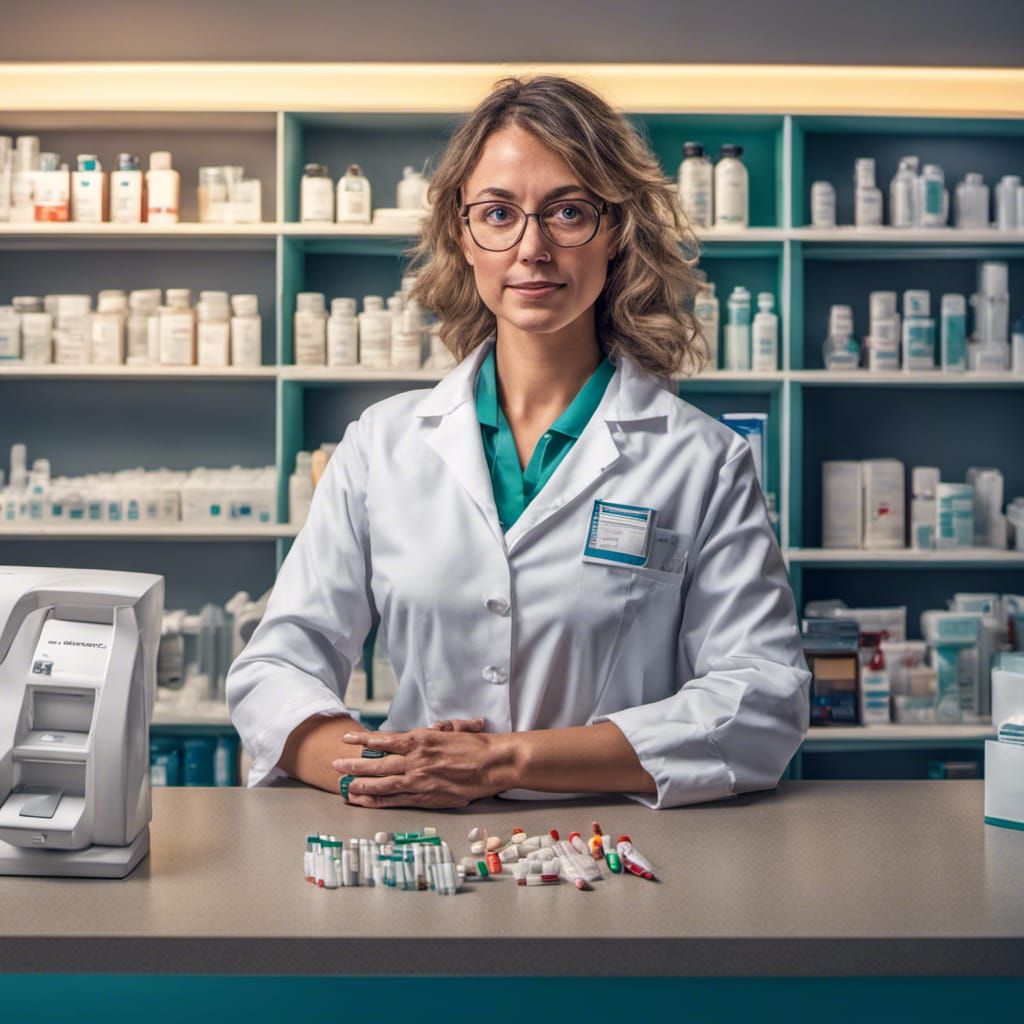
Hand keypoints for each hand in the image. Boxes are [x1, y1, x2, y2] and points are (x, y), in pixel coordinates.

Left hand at [331, 719, 517, 808]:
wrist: (493, 763)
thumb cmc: (476, 745)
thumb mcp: (454, 729)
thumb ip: (438, 729)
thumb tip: (431, 728)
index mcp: (421, 740)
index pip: (385, 740)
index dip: (364, 740)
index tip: (348, 739)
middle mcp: (416, 760)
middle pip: (378, 764)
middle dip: (354, 765)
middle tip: (336, 766)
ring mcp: (420, 780)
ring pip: (383, 784)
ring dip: (361, 785)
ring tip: (344, 787)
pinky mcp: (427, 797)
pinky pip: (397, 800)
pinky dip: (378, 801)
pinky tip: (365, 802)